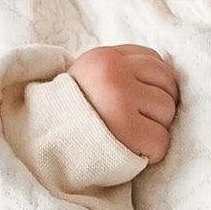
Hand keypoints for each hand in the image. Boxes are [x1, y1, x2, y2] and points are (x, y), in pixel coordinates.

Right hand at [68, 43, 179, 163]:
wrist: (41, 143)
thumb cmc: (73, 113)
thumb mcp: (91, 77)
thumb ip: (124, 68)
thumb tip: (168, 75)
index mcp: (105, 58)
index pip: (156, 62)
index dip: (152, 85)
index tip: (135, 101)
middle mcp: (114, 75)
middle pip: (167, 87)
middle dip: (155, 107)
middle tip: (131, 121)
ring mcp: (121, 101)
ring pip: (168, 112)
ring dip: (155, 128)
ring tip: (129, 134)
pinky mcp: (127, 131)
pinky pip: (161, 141)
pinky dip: (151, 151)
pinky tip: (132, 151)